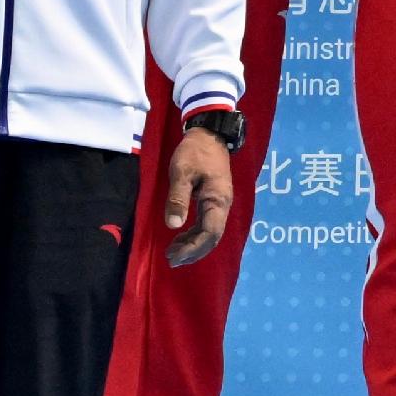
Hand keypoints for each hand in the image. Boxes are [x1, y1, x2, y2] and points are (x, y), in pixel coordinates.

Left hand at [162, 125, 234, 265]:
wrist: (209, 135)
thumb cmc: (194, 152)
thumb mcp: (181, 172)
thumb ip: (178, 198)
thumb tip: (173, 225)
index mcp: (217, 200)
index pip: (209, 233)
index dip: (192, 248)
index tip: (174, 256)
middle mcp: (223, 205)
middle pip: (212, 237)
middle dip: (193, 252)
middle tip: (172, 260)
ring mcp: (221, 203)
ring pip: (211, 233)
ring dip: (193, 245)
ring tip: (173, 252)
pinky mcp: (215, 200)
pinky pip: (208, 224)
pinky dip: (195, 235)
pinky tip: (181, 237)